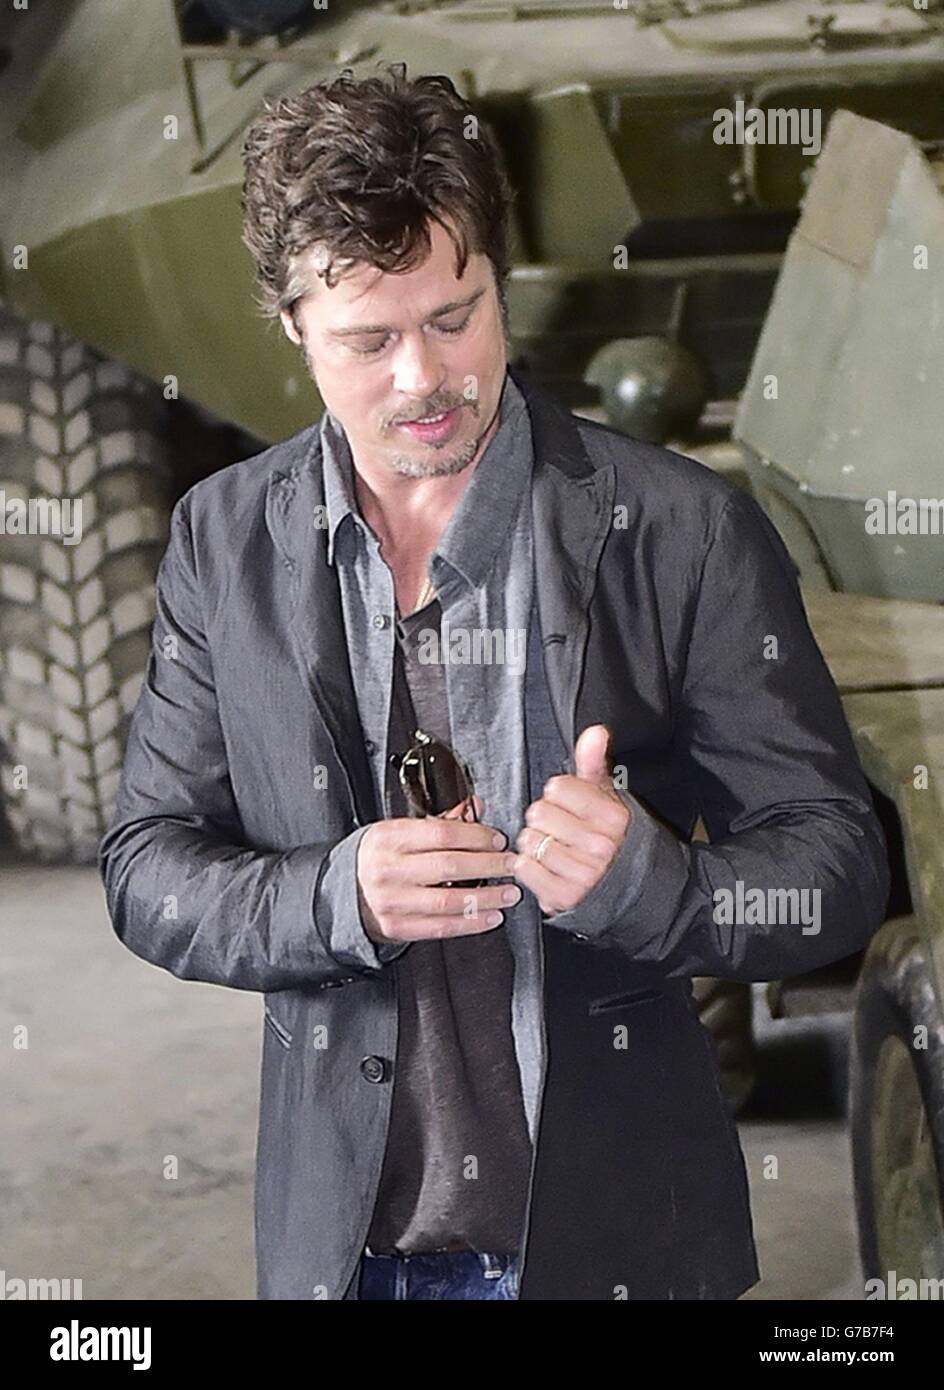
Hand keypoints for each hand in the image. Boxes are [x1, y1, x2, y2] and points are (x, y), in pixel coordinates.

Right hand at [357, 795, 521, 944]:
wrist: (344, 891)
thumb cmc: (379, 857)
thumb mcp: (398, 831)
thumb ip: (438, 820)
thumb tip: (475, 807)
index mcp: (389, 838)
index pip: (441, 833)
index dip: (475, 836)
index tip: (498, 840)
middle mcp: (388, 869)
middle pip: (449, 867)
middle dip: (488, 866)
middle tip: (512, 865)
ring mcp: (392, 901)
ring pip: (449, 900)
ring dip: (486, 897)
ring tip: (510, 893)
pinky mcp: (397, 927)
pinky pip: (441, 927)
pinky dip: (471, 923)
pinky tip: (492, 916)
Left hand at [513, 724, 630, 914]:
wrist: (624, 887)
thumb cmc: (609, 838)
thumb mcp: (606, 798)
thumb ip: (594, 763)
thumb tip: (596, 732)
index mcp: (611, 818)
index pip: (557, 788)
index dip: (558, 794)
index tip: (568, 805)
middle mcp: (599, 846)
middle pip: (538, 814)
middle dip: (544, 820)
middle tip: (560, 829)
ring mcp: (582, 874)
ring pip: (529, 841)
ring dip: (535, 844)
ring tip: (554, 848)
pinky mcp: (563, 896)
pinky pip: (523, 868)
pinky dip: (527, 866)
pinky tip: (545, 865)